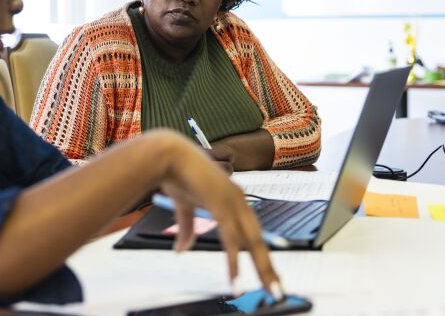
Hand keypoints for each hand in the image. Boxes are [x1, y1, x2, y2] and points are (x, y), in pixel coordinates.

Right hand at [152, 131, 280, 295]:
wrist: (168, 155)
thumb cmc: (177, 174)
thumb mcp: (184, 206)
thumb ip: (187, 228)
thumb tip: (182, 249)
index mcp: (234, 197)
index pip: (253, 230)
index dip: (260, 252)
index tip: (266, 271)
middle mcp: (239, 199)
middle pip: (259, 239)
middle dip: (268, 265)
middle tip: (276, 289)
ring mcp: (233, 202)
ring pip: (252, 242)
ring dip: (261, 268)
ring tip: (269, 290)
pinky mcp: (222, 205)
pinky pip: (232, 239)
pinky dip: (234, 261)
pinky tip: (236, 278)